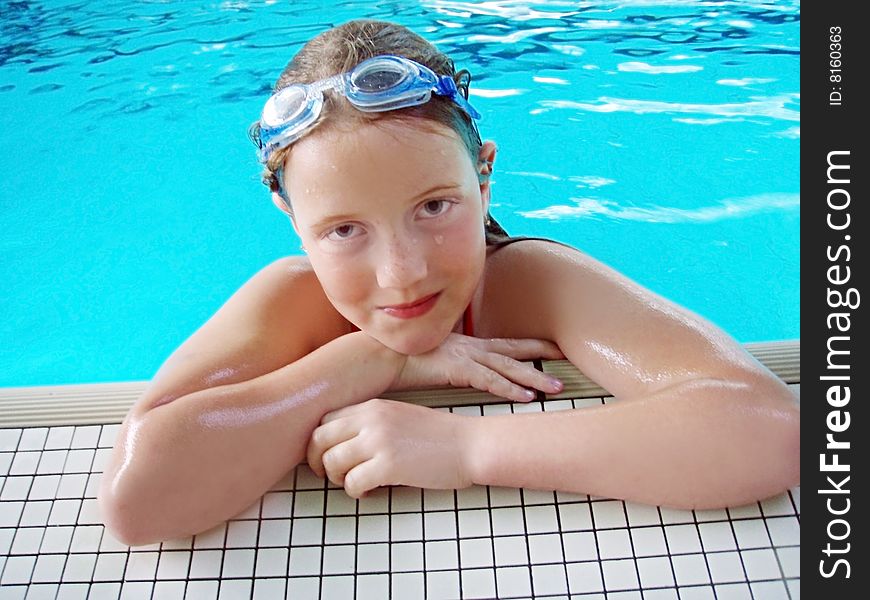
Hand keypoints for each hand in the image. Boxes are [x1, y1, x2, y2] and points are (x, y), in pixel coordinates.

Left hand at [306, 398, 474, 497]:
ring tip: (356, 483)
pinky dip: (356, 492)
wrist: (470, 445)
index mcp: (373, 407)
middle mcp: (371, 420)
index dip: (319, 443)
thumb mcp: (400, 416)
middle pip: (319, 441)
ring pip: (332, 463)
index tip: (327, 457)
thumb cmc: (440, 436)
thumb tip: (344, 446)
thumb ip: (372, 424)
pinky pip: (352, 483)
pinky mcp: (388, 465)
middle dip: (318, 462)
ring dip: (338, 479)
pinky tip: (371, 491)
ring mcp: (379, 441)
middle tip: (331, 476)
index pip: (324, 421)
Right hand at [392, 333, 563, 401]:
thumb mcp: (432, 361)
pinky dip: (509, 389)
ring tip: (556, 387)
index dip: (530, 346)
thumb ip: (449, 366)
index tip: (552, 348)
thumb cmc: (401, 361)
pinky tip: (526, 398)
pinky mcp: (456, 368)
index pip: (505, 344)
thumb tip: (456, 374)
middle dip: (542, 352)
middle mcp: (469, 346)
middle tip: (567, 355)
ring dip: (533, 377)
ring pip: (508, 366)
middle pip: (514, 349)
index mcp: (466, 345)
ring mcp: (464, 355)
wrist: (380, 356)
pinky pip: (489, 380)